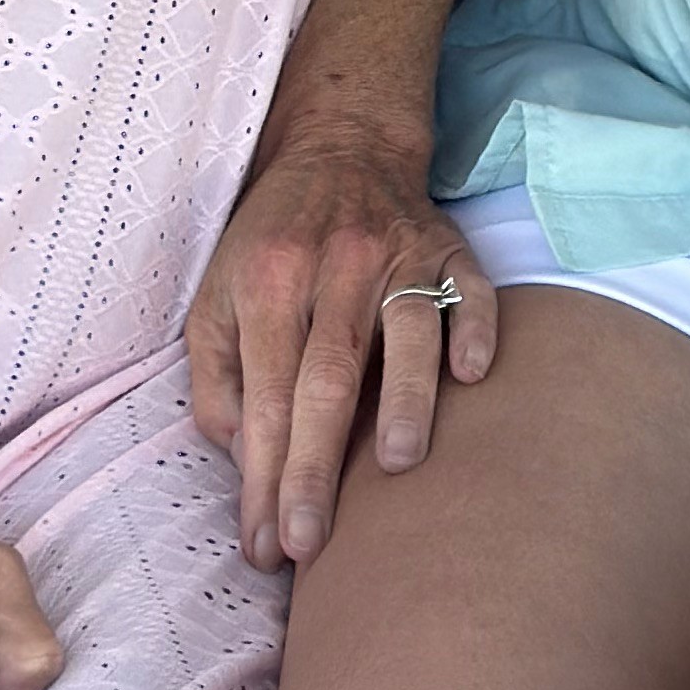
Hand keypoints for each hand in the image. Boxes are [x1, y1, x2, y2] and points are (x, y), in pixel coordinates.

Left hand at [188, 115, 496, 571]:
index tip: (265, 545)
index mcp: (269, 278)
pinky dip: (473, 329)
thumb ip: (215, 374)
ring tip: (397, 467)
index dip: (262, 475)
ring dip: (403, 397)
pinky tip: (471, 375)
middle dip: (316, 467)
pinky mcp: (449, 246)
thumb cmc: (273, 240)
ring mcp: (398, 252)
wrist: (342, 144)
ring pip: (403, 331)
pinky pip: (470, 290)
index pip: (265, 394)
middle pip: (327, 378)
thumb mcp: (217, 293)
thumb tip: (238, 456)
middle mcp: (334, 264)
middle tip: (310, 544)